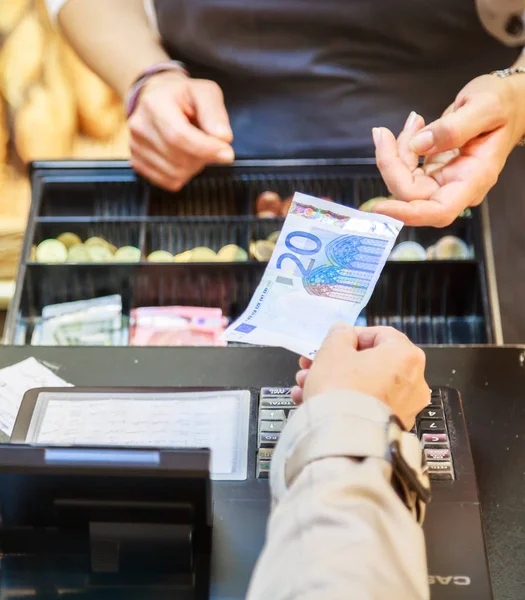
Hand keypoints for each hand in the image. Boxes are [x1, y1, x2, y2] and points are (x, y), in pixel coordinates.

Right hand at [128, 72, 233, 190]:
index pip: (179, 135)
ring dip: (194, 166)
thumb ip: (215, 113)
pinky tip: (184, 157)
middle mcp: (140, 126)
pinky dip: (183, 174)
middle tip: (210, 144)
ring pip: (175, 174)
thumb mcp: (205, 92)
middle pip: (179, 158)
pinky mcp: (138, 163)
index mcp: (155, 104)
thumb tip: (223, 137)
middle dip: (204, 157)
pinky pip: (169, 181)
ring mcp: (136, 147)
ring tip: (194, 147)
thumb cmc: (182, 96)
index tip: (227, 154)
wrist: (156, 98)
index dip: (206, 149)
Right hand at [291, 324, 428, 428]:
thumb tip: (343, 332)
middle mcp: (413, 381)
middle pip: (370, 362)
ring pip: (365, 385)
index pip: (380, 334)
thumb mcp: (333, 350)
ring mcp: (405, 406)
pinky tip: (316, 401)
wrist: (343, 438)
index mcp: (405, 355)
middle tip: (315, 364)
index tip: (334, 342)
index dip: (351, 335)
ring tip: (307, 385)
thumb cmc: (342, 390)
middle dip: (337, 362)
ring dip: (335, 381)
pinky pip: (366, 405)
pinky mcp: (392, 426)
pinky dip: (345, 401)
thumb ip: (339, 335)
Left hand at [371, 73, 524, 225]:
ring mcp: (442, 181)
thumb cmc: (504, 104)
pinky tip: (415, 125)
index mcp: (474, 179)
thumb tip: (418, 145)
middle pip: (411, 195)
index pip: (438, 211)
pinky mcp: (431, 172)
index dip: (408, 213)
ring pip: (403, 181)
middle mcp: (455, 186)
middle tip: (384, 132)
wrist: (510, 102)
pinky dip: (400, 148)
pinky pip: (405, 169)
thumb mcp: (484, 107)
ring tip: (416, 120)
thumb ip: (453, 128)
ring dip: (395, 152)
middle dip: (391, 165)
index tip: (380, 207)